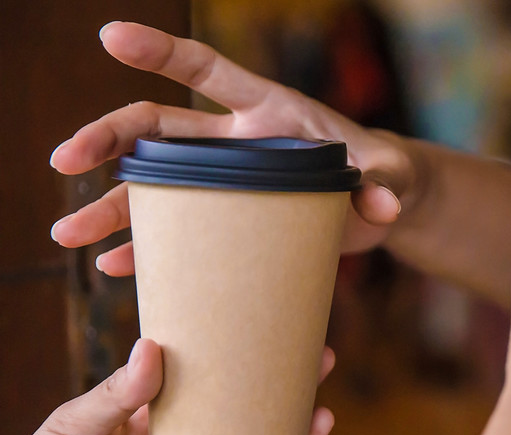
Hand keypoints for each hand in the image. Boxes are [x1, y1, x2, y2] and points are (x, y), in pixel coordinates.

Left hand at [0, 339, 334, 434]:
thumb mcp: (78, 421)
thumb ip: (121, 390)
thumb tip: (152, 345)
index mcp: (167, 426)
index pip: (224, 394)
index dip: (256, 371)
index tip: (284, 338)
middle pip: (257, 433)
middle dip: (292, 404)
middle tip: (321, 369)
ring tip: (319, 424)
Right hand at [49, 21, 415, 275]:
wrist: (381, 204)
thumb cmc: (384, 174)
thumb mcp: (389, 174)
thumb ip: (386, 180)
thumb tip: (383, 203)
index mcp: (267, 110)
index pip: (207, 71)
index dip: (162, 51)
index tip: (110, 35)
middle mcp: (234, 141)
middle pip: (157, 130)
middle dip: (106, 139)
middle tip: (64, 159)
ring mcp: (226, 182)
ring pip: (153, 187)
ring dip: (109, 207)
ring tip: (66, 232)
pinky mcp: (231, 222)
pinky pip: (178, 232)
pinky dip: (146, 248)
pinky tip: (115, 265)